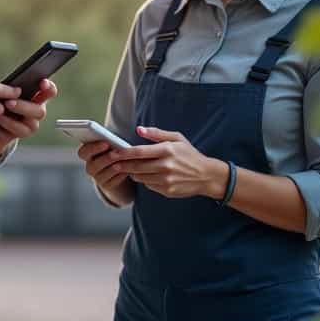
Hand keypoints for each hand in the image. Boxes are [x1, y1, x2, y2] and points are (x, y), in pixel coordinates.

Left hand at [0, 79, 57, 144]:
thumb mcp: (4, 91)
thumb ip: (11, 88)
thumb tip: (9, 86)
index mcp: (37, 96)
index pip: (50, 91)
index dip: (49, 87)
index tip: (42, 83)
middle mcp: (37, 111)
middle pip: (40, 111)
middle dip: (24, 107)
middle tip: (9, 103)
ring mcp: (31, 125)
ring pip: (29, 126)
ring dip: (12, 120)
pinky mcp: (20, 135)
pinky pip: (15, 133)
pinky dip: (4, 126)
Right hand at [77, 139, 132, 198]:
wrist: (117, 170)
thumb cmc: (114, 150)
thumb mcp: (110, 144)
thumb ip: (109, 140)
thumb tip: (115, 134)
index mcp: (87, 154)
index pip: (83, 152)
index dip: (93, 148)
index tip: (106, 143)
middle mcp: (90, 167)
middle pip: (92, 165)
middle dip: (105, 159)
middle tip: (116, 153)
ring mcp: (97, 178)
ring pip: (102, 175)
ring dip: (113, 168)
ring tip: (123, 162)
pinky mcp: (106, 186)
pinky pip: (112, 182)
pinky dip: (120, 176)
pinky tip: (127, 171)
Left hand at [110, 126, 226, 199]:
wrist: (206, 176)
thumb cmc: (190, 155)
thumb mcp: (177, 139)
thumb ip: (157, 134)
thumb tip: (139, 129)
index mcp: (167, 150)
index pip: (139, 152)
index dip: (124, 153)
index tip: (113, 152)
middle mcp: (166, 166)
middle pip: (136, 166)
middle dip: (122, 165)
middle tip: (113, 162)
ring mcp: (166, 180)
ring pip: (140, 177)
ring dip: (133, 172)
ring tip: (130, 167)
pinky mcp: (167, 191)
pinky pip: (148, 185)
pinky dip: (144, 180)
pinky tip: (147, 175)